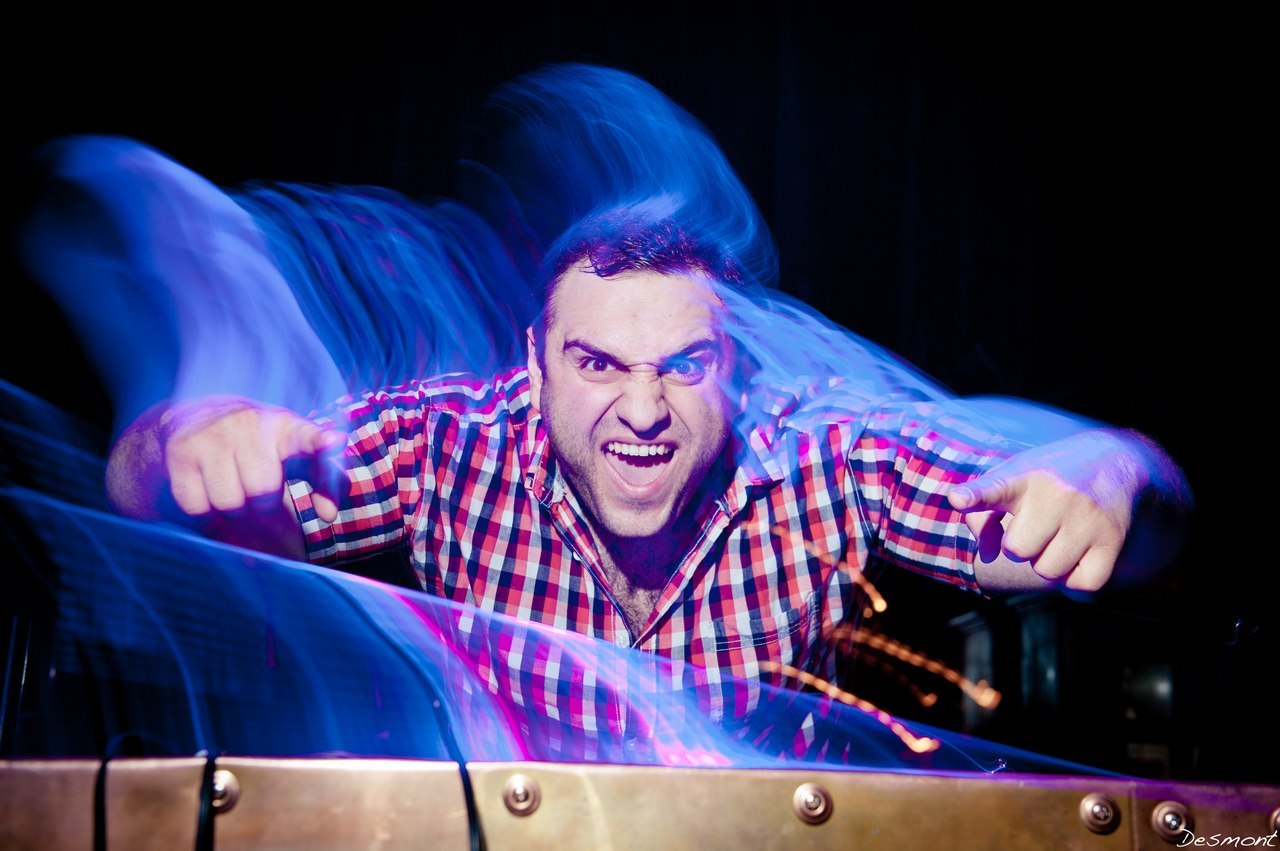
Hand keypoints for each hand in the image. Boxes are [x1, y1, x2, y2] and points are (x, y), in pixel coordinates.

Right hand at [159, 396, 346, 523]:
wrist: (195, 416)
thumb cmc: (260, 444)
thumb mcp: (295, 452)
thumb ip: (322, 480)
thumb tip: (329, 515)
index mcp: (286, 427)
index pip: (307, 436)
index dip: (321, 441)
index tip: (334, 440)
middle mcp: (250, 424)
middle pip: (263, 492)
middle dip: (261, 503)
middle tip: (254, 486)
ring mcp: (213, 434)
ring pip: (229, 502)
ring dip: (232, 508)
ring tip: (232, 486)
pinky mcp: (181, 450)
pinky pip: (197, 505)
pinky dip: (203, 510)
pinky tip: (205, 487)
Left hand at [946, 429, 1164, 591]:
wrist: (1114, 461)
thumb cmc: (1047, 479)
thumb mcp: (1011, 479)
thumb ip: (981, 514)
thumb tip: (987, 554)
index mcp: (1024, 477)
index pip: (995, 488)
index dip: (975, 496)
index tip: (959, 499)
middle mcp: (1056, 495)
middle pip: (1017, 550)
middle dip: (1021, 545)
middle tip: (1037, 525)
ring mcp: (1087, 518)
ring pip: (1048, 571)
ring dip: (1048, 562)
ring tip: (1059, 536)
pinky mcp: (1112, 539)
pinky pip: (1081, 585)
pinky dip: (1075, 579)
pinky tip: (1078, 555)